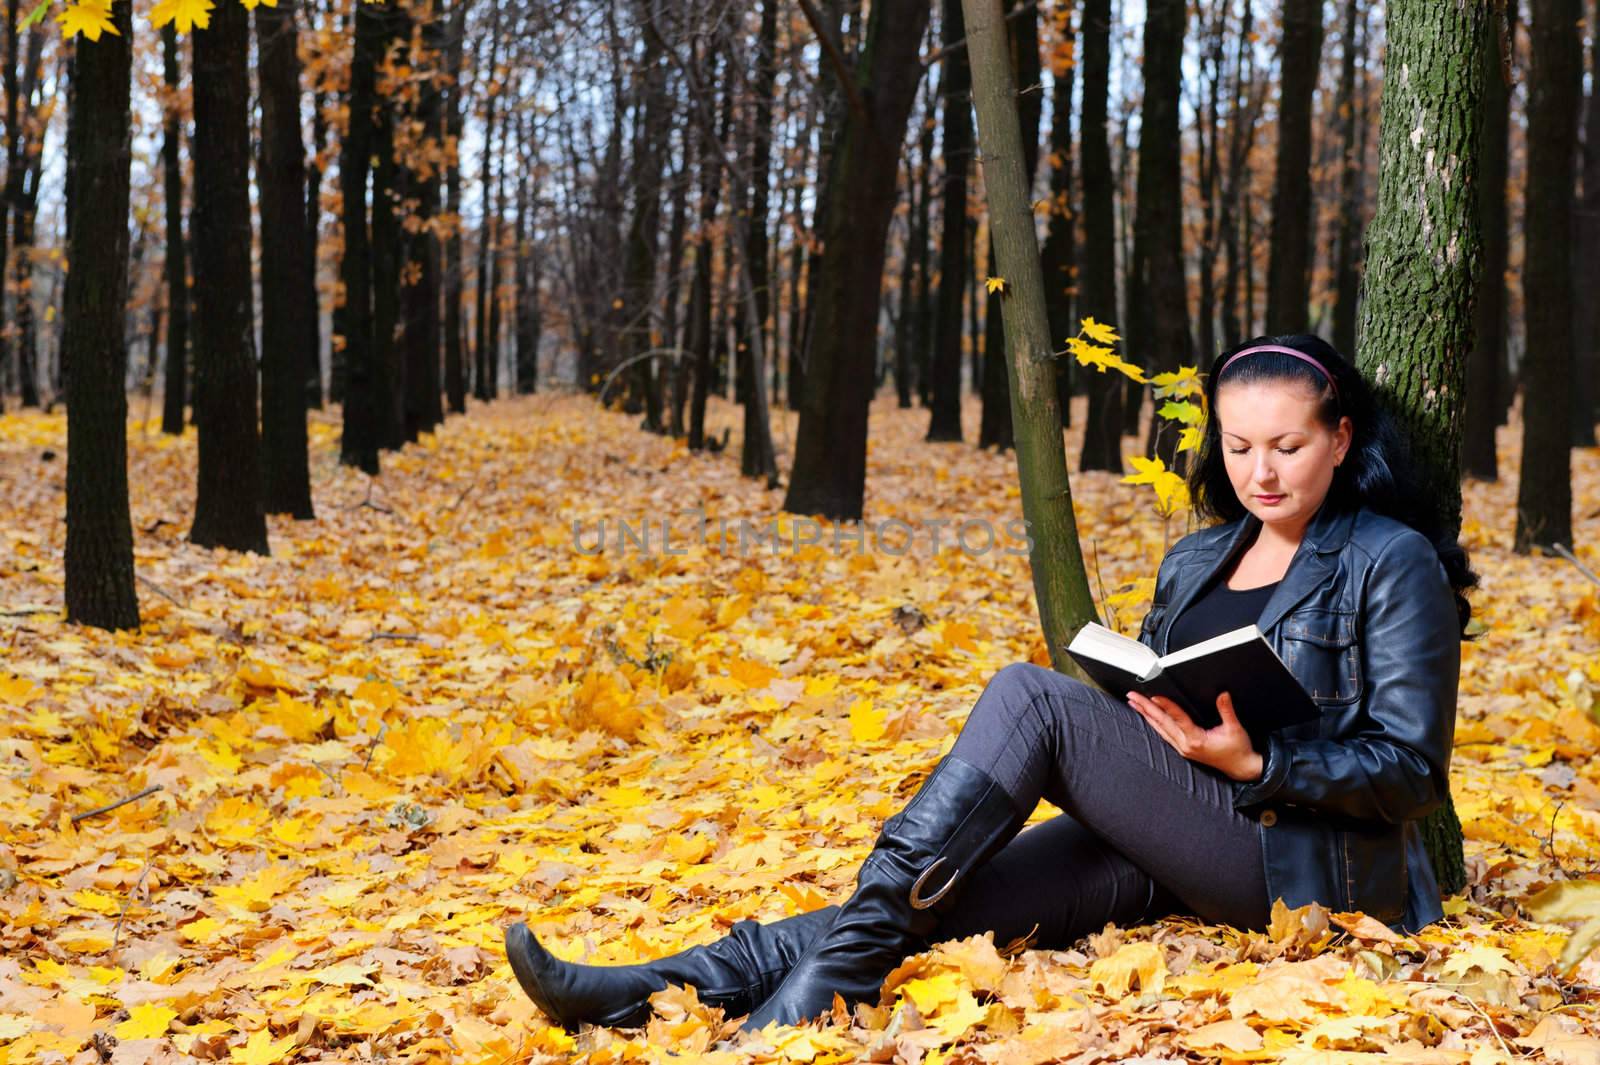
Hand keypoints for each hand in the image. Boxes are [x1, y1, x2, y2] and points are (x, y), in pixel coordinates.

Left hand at [1125, 690, 1264, 781]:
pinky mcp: (1183, 749)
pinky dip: (1155, 724)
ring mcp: (1183, 748)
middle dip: (1146, 708)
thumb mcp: (1235, 728)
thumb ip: (1227, 711)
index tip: (1154, 697)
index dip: (1166, 706)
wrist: (1240, 767)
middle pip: (1162, 723)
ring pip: (1160, 729)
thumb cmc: (1237, 749)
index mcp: (1196, 740)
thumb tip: (1223, 695)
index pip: (1177, 719)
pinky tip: (1148, 717)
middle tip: (1133, 697)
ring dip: (1146, 715)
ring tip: (1134, 704)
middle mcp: (1185, 745)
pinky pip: (1164, 734)